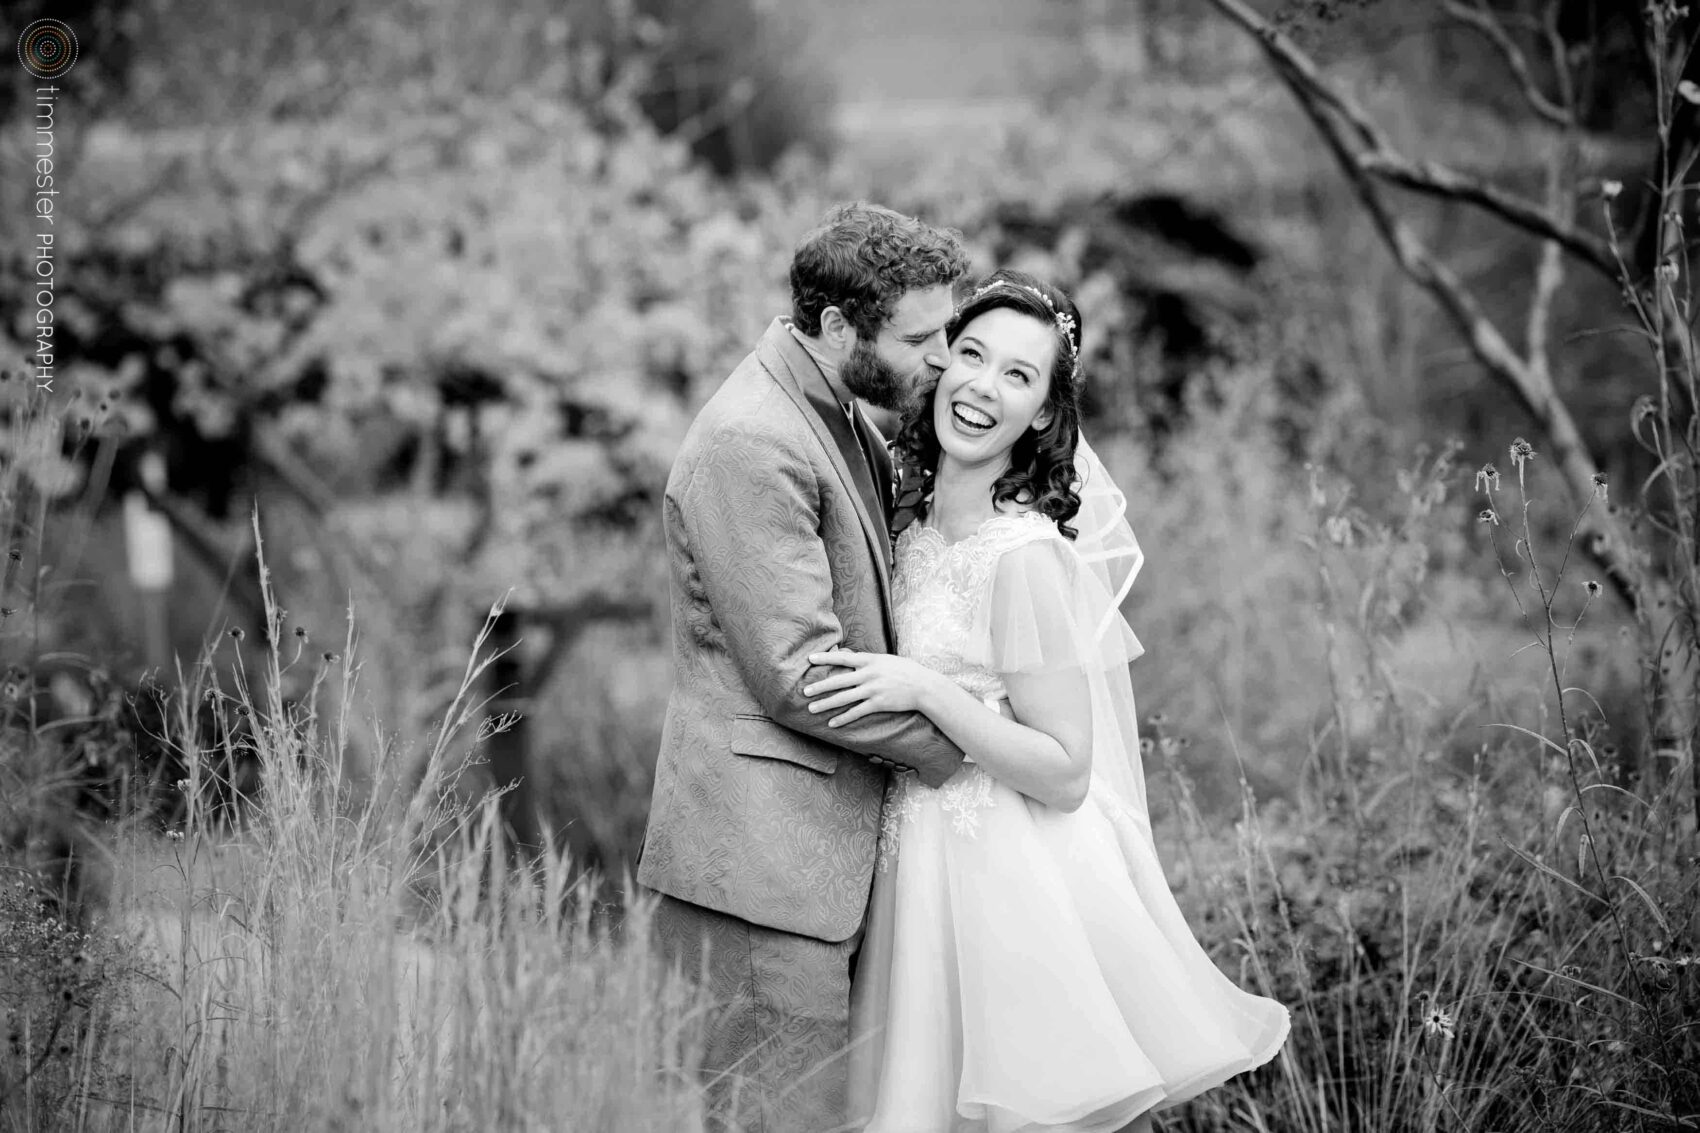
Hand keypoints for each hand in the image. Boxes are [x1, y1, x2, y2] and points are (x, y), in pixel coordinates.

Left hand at [804, 650, 938, 727]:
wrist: (923, 686)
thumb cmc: (905, 670)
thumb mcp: (885, 660)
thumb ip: (868, 661)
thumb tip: (851, 659)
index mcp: (870, 660)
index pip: (843, 658)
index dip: (826, 658)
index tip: (810, 659)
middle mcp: (869, 674)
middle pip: (838, 681)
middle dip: (820, 687)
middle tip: (804, 692)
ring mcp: (873, 690)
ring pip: (844, 698)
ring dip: (826, 704)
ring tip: (811, 709)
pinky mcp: (878, 704)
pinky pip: (856, 712)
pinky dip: (843, 718)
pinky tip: (832, 723)